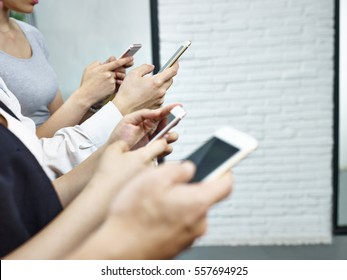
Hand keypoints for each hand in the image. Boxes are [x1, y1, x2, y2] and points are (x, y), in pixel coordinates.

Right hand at [77, 57, 132, 105]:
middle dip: (118, 72)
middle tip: (113, 74)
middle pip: (118, 71)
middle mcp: (108, 75)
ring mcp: (111, 82)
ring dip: (113, 79)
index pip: (117, 62)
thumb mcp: (89, 69)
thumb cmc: (87, 83)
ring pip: (116, 78)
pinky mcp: (113, 89)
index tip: (131, 58)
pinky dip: (111, 85)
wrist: (86, 96)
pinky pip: (115, 85)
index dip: (125, 60)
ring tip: (103, 83)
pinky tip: (104, 88)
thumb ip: (97, 63)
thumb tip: (103, 62)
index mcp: (102, 68)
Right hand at [89, 139, 168, 193]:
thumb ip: (123, 143)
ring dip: (144, 166)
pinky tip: (128, 179)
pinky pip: (146, 178)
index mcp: (143, 157)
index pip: (162, 144)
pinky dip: (140, 177)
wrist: (104, 195)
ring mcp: (148, 179)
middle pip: (156, 157)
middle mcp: (150, 168)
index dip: (160, 140)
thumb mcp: (112, 149)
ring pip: (151, 168)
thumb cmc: (108, 174)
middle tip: (135, 157)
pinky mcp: (146, 188)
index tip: (157, 140)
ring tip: (128, 170)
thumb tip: (126, 144)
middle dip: (148, 155)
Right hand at [102, 162, 232, 258]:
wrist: (118, 251)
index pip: (226, 183)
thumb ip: (178, 169)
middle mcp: (199, 222)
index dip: (224, 170)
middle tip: (167, 185)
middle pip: (205, 197)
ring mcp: (190, 237)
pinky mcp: (179, 245)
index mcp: (197, 202)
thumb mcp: (153, 179)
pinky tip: (153, 217)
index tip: (220, 164)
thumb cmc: (133, 217)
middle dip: (190, 188)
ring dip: (179, 203)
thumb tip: (189, 168)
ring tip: (155, 203)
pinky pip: (182, 224)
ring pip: (191, 210)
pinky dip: (173, 217)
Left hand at [107, 104, 178, 148]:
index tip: (178, 106)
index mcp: (147, 121)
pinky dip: (166, 148)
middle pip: (170, 125)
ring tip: (163, 137)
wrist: (114, 152)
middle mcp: (153, 130)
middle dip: (172, 124)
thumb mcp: (128, 120)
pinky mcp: (155, 152)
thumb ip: (143, 113)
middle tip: (166, 126)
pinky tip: (159, 147)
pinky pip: (166, 149)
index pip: (162, 113)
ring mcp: (155, 141)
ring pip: (171, 137)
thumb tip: (157, 112)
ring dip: (170, 136)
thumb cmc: (119, 136)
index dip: (171, 109)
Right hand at [112, 62, 178, 114]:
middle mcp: (160, 91)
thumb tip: (151, 67)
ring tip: (146, 87)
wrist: (123, 108)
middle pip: (170, 80)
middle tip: (159, 73)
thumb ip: (145, 67)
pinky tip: (146, 95)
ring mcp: (160, 100)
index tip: (175, 62)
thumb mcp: (134, 74)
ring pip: (164, 89)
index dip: (175, 65)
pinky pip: (160, 97)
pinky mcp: (157, 106)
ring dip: (159, 85)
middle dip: (167, 75)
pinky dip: (156, 94)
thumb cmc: (127, 93)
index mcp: (156, 82)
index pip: (172, 71)